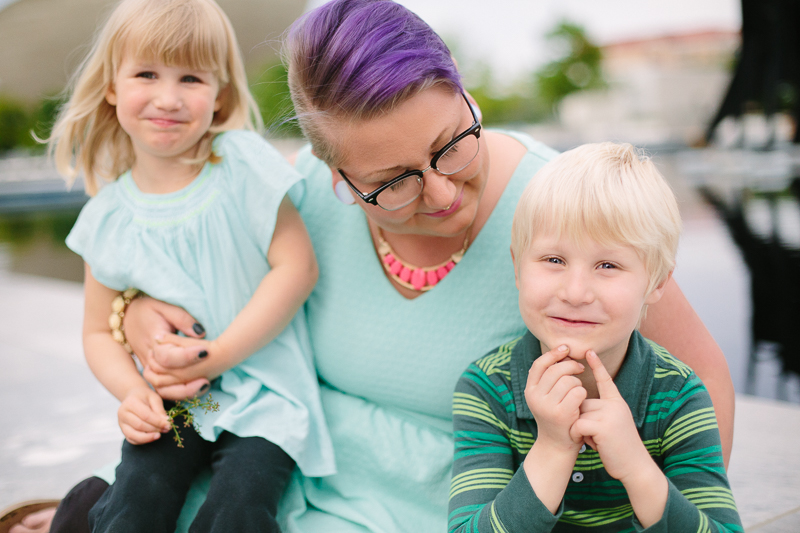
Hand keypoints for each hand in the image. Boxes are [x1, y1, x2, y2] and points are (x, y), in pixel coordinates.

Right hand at [118, 385, 169, 444]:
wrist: (133, 396)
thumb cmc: (145, 397)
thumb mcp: (154, 398)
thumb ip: (160, 410)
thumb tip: (166, 423)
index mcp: (131, 403)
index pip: (146, 416)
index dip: (158, 422)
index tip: (168, 425)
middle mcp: (122, 413)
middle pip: (139, 426)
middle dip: (154, 430)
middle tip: (166, 430)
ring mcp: (121, 423)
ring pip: (133, 435)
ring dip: (148, 438)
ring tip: (159, 435)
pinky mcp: (122, 430)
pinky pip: (131, 439)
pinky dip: (142, 441)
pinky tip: (151, 437)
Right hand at [124, 297, 210, 398]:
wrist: (127, 317)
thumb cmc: (148, 310)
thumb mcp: (165, 307)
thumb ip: (183, 319)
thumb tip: (200, 332)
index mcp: (152, 341)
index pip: (168, 356)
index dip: (188, 356)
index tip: (207, 351)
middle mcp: (149, 359)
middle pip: (166, 377)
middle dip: (189, 377)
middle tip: (211, 374)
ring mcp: (149, 369)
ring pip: (163, 389)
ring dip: (184, 391)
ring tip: (206, 384)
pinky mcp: (153, 373)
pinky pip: (164, 390)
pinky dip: (180, 394)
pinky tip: (199, 389)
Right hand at [525, 345, 586, 452]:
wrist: (557, 445)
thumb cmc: (555, 415)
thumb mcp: (545, 397)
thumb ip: (548, 378)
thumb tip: (562, 351)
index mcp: (530, 390)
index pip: (539, 364)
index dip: (553, 353)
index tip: (566, 348)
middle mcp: (535, 397)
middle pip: (556, 370)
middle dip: (571, 366)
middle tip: (580, 368)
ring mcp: (547, 406)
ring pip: (569, 380)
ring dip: (578, 383)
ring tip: (578, 391)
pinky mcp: (562, 413)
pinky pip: (578, 392)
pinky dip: (583, 393)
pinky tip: (582, 401)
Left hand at [571, 351, 651, 482]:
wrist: (635, 466)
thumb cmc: (619, 447)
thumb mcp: (611, 423)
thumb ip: (598, 411)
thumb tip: (578, 403)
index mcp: (617, 402)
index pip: (606, 380)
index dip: (597, 365)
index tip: (589, 350)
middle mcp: (614, 404)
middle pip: (581, 402)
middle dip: (582, 420)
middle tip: (598, 436)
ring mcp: (609, 414)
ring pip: (578, 413)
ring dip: (582, 430)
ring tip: (598, 441)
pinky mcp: (602, 426)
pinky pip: (577, 424)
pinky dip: (579, 436)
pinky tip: (593, 445)